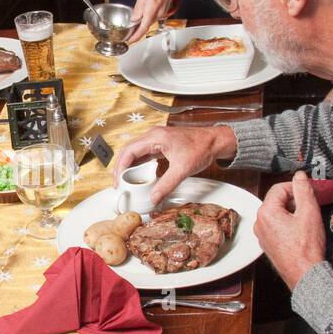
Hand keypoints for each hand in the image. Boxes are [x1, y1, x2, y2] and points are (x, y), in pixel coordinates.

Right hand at [114, 125, 236, 203]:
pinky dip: (137, 164)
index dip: (120, 167)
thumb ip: (166, 185)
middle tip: (117, 184)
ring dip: (128, 166)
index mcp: (156, 137)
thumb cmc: (201, 148)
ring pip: (135, 151)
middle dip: (121, 167)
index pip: (129, 151)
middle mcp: (153, 135)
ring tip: (124, 181)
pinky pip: (144, 153)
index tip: (117, 181)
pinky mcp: (161, 144)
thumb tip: (153, 198)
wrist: (215, 141)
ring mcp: (156, 138)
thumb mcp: (182, 169)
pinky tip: (137, 174)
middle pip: (128, 150)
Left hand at [128, 0, 177, 44]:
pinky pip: (154, 17)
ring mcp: (163, 12)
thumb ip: (138, 8)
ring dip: (142, 22)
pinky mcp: (164, 10)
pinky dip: (148, 17)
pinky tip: (144, 12)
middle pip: (146, 26)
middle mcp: (159, 13)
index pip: (144, 27)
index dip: (136, 36)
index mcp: (152, 9)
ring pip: (150, 21)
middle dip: (137, 30)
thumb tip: (134, 19)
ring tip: (134, 22)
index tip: (130, 40)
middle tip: (128, 31)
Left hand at [253, 170, 326, 290]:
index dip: (296, 187)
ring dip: (292, 211)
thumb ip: (303, 190)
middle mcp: (259, 223)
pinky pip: (277, 226)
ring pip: (277, 213)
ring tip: (308, 218)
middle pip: (277, 200)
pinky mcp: (268, 244)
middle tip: (312, 204)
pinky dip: (288, 223)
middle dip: (295, 199)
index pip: (279, 188)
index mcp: (266, 212)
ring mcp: (262, 235)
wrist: (304, 274)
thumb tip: (300, 176)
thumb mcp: (309, 212)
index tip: (310, 191)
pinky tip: (301, 231)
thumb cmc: (306, 247)